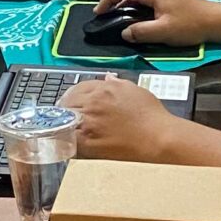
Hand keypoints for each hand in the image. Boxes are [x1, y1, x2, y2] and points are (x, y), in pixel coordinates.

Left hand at [63, 75, 186, 162]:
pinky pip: (68, 139)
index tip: (74, 101)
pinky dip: (66, 139)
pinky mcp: (88, 143)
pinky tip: (68, 142)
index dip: (74, 95)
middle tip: (67, 115)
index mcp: (102, 89)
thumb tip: (108, 78)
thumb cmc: (151, 115)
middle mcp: (92, 103)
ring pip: (64, 120)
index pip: (77, 88)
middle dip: (66, 108)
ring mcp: (88, 123)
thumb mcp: (134, 90)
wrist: (158, 138)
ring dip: (63, 123)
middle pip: (67, 103)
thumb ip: (117, 83)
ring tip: (66, 128)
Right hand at [92, 0, 210, 46]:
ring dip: (124, 1)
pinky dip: (134, 4)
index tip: (99, 11)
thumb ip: (141, 32)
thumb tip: (124, 33)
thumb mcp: (164, 32)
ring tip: (115, 16)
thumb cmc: (191, 25)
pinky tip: (134, 16)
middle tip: (104, 14)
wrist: (215, 21)